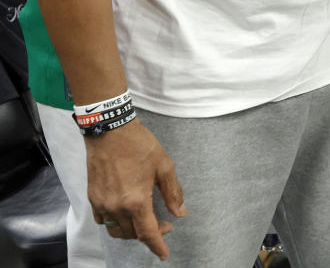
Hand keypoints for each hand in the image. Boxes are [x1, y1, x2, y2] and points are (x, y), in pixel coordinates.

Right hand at [85, 120, 186, 259]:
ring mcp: (101, 203)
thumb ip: (173, 192)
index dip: (157, 245)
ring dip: (131, 230)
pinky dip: (114, 222)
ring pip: (116, 229)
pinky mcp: (92, 197)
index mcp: (136, 201)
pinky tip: (124, 212)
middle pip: (132, 233)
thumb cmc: (139, 145)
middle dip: (149, 234)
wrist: (109, 131)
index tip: (164, 255)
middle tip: (164, 224)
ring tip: (144, 220)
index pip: (147, 233)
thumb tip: (180, 212)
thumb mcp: (164, 166)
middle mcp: (116, 207)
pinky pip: (102, 219)